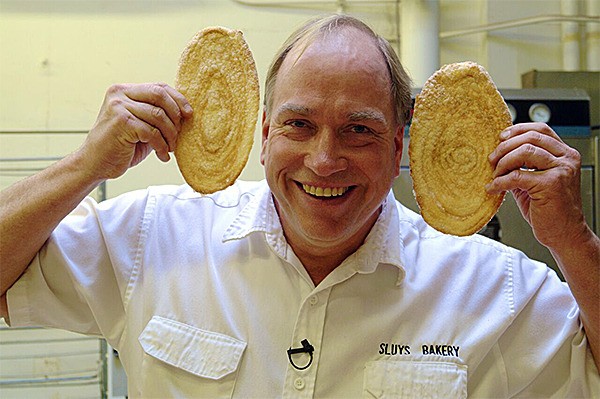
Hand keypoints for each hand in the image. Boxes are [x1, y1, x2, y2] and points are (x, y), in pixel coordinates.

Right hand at [80, 83, 192, 179]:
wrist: (95, 164)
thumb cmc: (120, 146)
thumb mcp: (141, 125)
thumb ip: (157, 114)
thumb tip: (185, 112)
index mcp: (125, 90)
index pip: (159, 87)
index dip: (178, 99)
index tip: (189, 114)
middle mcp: (120, 94)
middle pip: (160, 95)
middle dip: (175, 116)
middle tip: (179, 134)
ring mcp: (119, 107)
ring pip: (158, 115)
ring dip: (170, 135)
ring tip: (170, 148)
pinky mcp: (121, 122)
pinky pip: (152, 132)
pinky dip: (161, 146)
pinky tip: (162, 155)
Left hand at [486, 122, 586, 250]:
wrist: (563, 233)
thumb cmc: (549, 209)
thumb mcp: (535, 180)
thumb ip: (522, 165)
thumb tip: (498, 153)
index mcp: (564, 154)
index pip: (540, 129)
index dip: (517, 130)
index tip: (500, 138)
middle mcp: (566, 158)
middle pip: (530, 138)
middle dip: (505, 147)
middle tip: (492, 160)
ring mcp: (560, 170)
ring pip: (524, 152)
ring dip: (503, 163)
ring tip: (495, 175)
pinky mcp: (551, 185)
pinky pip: (517, 176)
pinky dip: (500, 182)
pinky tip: (494, 188)